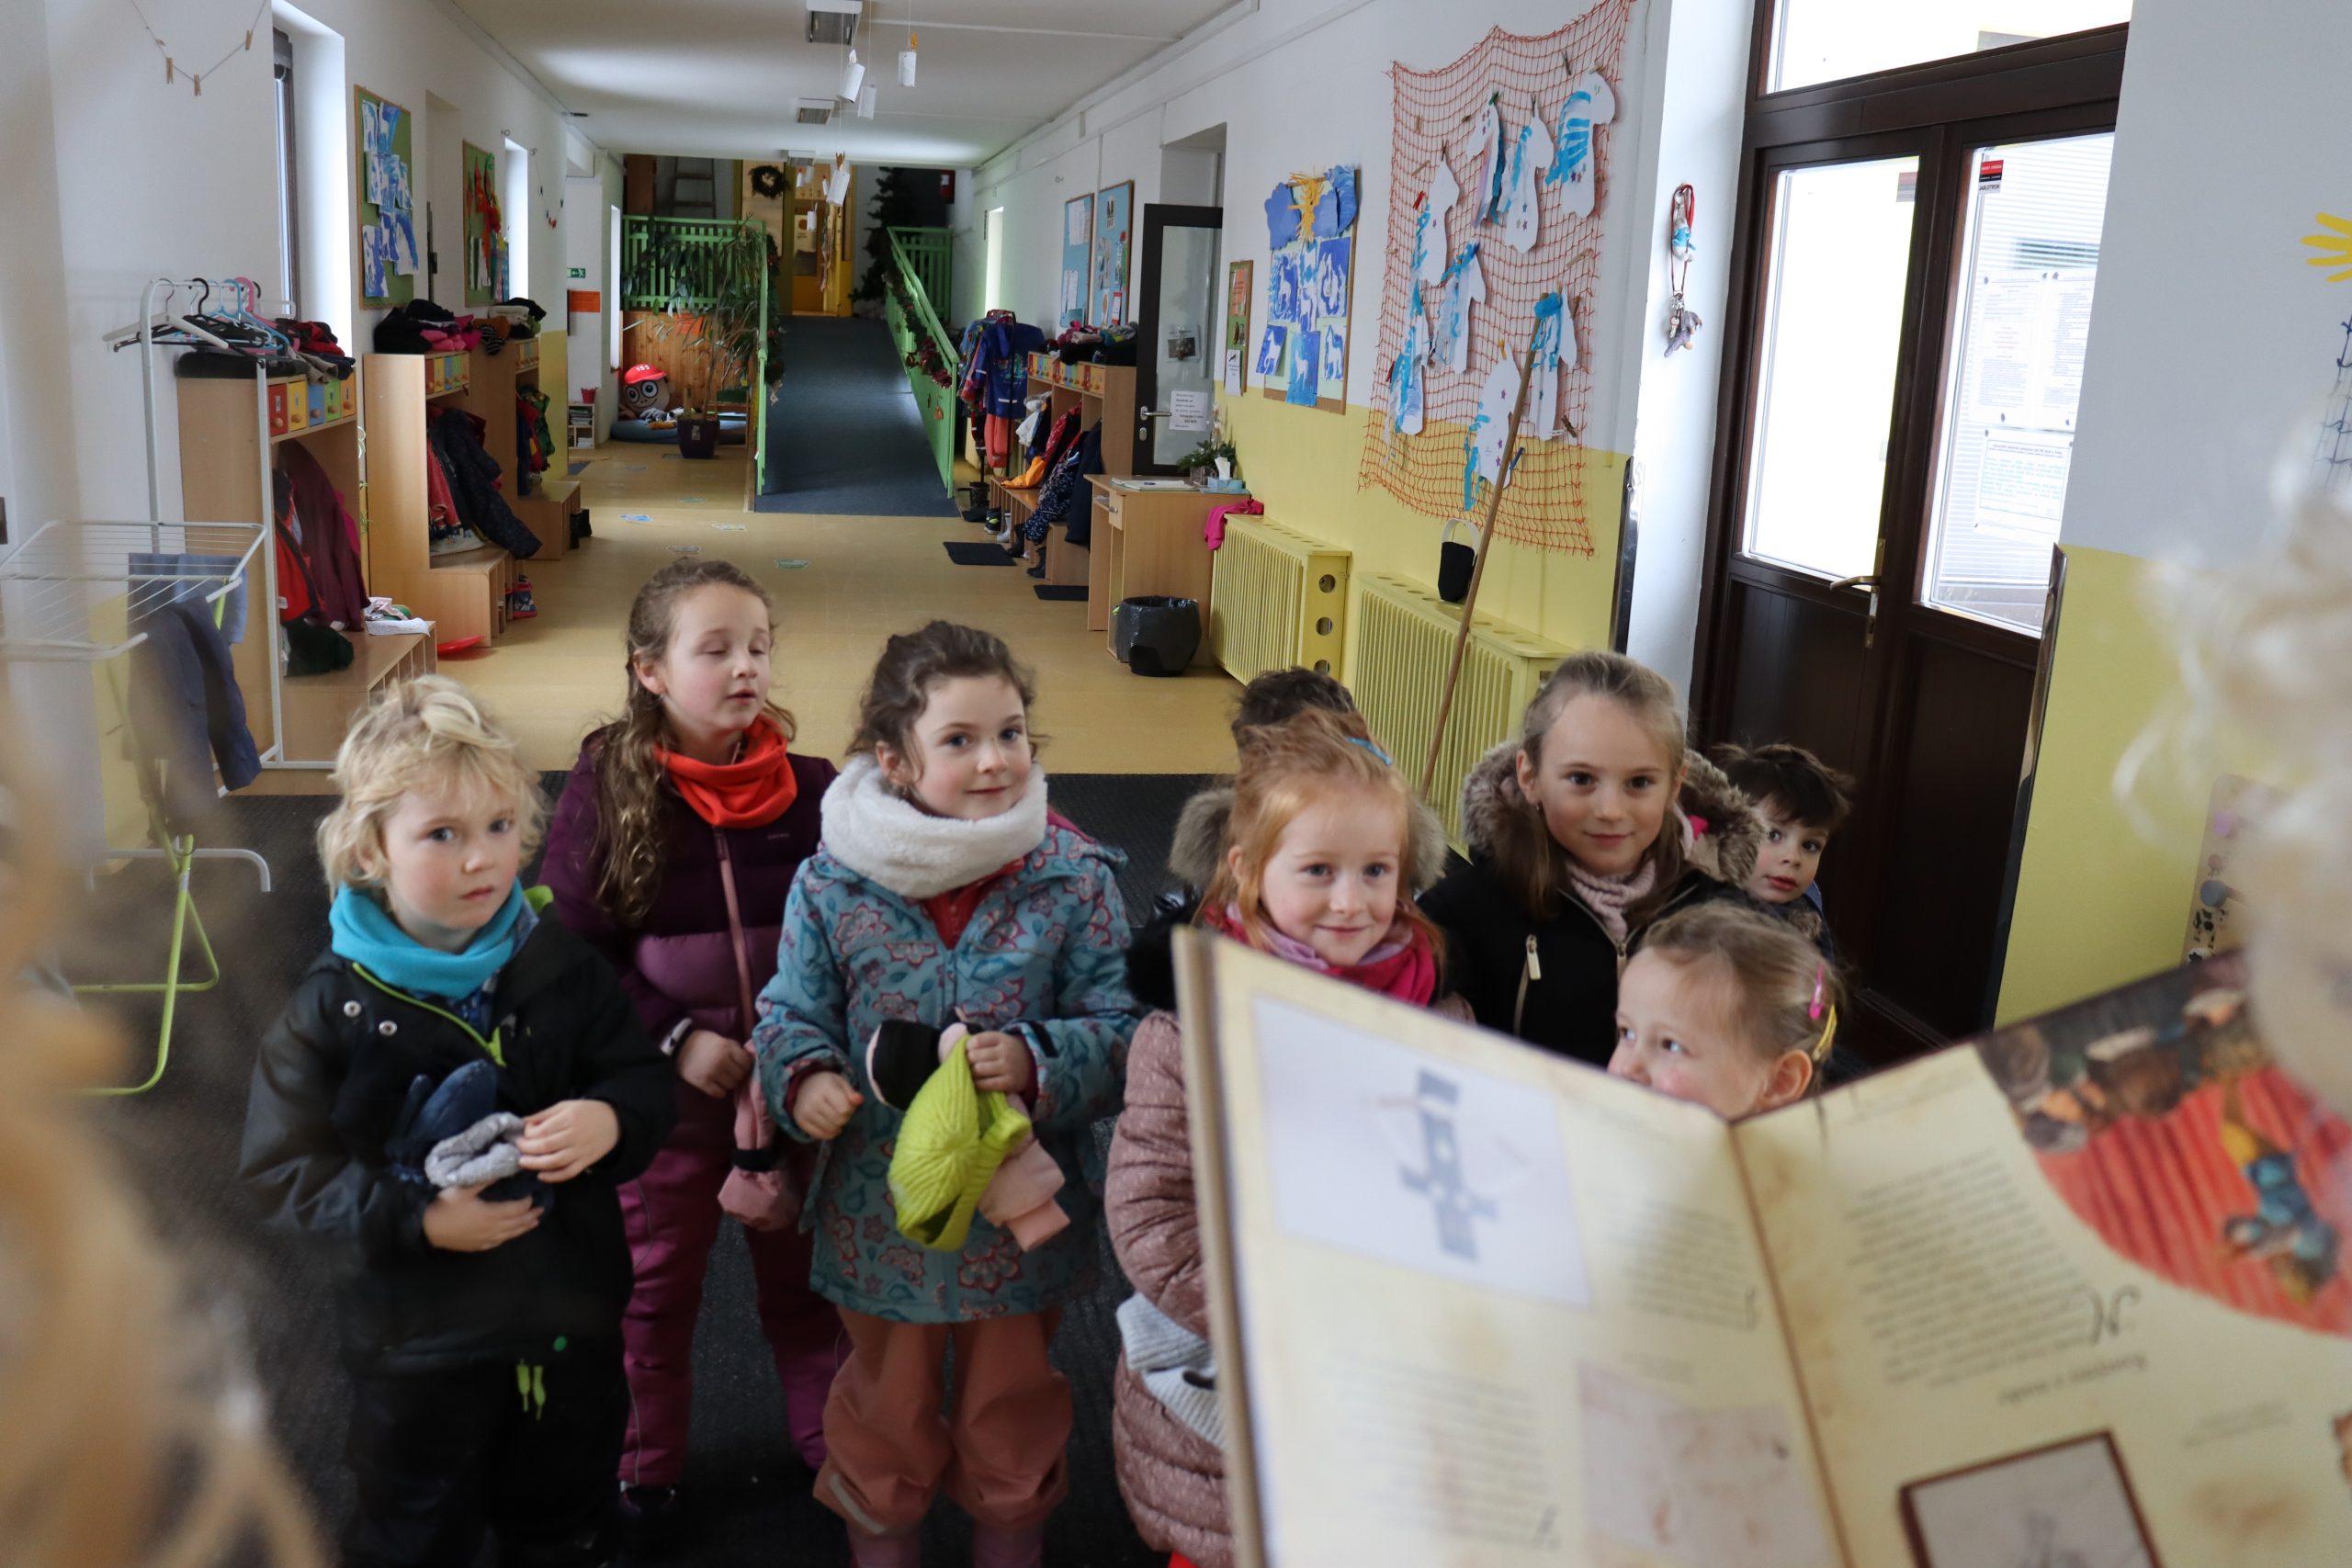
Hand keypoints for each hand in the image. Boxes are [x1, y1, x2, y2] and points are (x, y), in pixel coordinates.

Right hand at [422, 1182, 539, 1251]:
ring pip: (510, 1234)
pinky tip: (511, 1234)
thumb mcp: (463, 1189)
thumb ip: (484, 1180)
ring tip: (534, 1223)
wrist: (427, 1229)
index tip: (532, 1195)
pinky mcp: (477, 1246)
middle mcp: (492, 1229)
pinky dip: (509, 1237)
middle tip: (541, 1209)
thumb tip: (502, 1168)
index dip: (526, 1203)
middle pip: (517, 1223)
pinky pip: (498, 1242)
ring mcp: (485, 1239)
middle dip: (530, 1216)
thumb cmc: (445, 1206)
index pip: (516, 1209)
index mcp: (491, 1214)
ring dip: (523, 1228)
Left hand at [517, 1099, 620, 1182]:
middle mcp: (574, 1136)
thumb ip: (544, 1115)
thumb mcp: (566, 1106)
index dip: (528, 1134)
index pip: (542, 1130)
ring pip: (554, 1162)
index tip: (522, 1134)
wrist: (615, 1123)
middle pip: (545, 1146)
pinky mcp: (585, 1162)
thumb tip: (522, 1122)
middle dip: (527, 1149)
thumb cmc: (587, 1112)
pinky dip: (554, 1177)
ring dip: (535, 1164)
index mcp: (569, 1118)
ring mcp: (580, 1151)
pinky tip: (541, 1175)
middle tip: (518, 1148)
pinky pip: (568, 1173)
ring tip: (523, 1162)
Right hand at [677, 1029, 752, 1098]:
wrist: (680, 1047)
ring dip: (729, 1083)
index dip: (746, 1065)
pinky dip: (721, 1091)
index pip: (747, 1062)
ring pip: (732, 1085)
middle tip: (732, 1073)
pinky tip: (717, 1086)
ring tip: (724, 1079)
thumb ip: (734, 1048)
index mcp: (727, 1048)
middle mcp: (722, 1061)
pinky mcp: (703, 1083)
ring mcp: (713, 1073)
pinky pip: (720, 1093)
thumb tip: (748, 1058)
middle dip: (738, 1074)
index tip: (741, 1065)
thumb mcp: (721, 1039)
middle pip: (740, 1075)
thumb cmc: (702, 1041)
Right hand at [793, 1072, 862, 1140]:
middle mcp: (813, 1101)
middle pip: (838, 1120)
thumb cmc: (827, 1084)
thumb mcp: (841, 1083)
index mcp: (825, 1088)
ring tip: (834, 1117)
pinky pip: (821, 1136)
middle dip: (844, 1118)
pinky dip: (829, 1133)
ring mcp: (805, 1113)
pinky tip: (829, 1124)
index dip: (850, 1109)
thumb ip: (851, 1093)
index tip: (847, 1104)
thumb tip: (860, 1100)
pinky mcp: (801, 1122)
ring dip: (837, 1126)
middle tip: (841, 1111)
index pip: (844, 1109)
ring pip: (831, 1130)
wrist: (804, 1085)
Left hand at [965, 1030, 1036, 1095]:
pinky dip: (978, 1084)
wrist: (1032, 1065)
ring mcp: (1008, 1067)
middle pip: (974, 1056)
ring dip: (971, 1073)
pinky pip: (985, 1084)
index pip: (976, 1041)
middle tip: (968, 1064)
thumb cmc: (1007, 1053)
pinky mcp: (1009, 1083)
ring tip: (973, 1073)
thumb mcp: (999, 1041)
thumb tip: (959, 1048)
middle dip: (968, 1061)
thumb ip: (982, 1041)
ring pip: (978, 1070)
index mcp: (1001, 1038)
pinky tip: (978, 1082)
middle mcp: (1005, 1052)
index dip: (967, 1047)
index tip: (968, 1051)